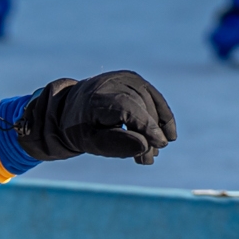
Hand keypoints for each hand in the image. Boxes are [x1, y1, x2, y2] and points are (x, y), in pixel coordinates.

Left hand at [14, 70, 177, 164]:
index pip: (128, 108)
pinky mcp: (134, 80)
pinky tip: (168, 135)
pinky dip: (162, 116)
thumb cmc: (80, 128)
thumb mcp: (89, 141)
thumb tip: (145, 145)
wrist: (70, 109)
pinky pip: (154, 98)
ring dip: (157, 129)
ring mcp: (125, 78)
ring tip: (152, 154)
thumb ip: (114, 143)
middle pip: (141, 108)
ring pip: (151, 103)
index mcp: (97, 97)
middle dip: (150, 134)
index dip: (147, 126)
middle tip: (147, 160)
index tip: (159, 144)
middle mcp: (113, 82)